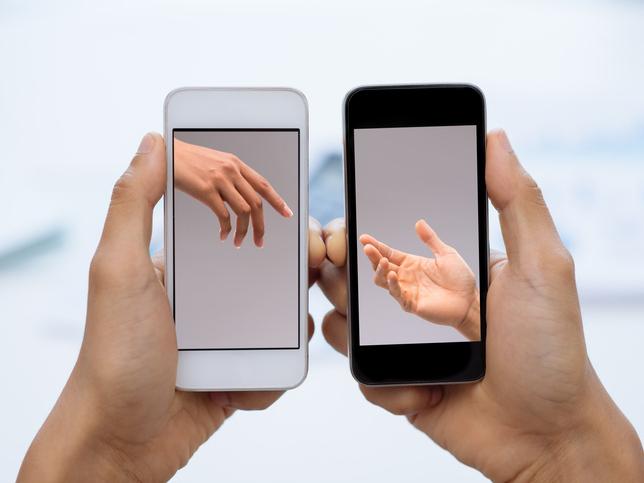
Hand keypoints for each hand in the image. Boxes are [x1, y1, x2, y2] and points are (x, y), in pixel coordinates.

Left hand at [17, 133, 321, 482]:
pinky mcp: (234, 376)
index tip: (294, 218)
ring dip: (289, 330)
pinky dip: (271, 376)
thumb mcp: (118, 269)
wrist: (120, 444)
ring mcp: (222, 340)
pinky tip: (245, 384)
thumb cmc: (114, 356)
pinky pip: (273, 368)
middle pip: (268, 273)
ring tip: (287, 334)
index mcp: (181, 268)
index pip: (233, 228)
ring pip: (280, 321)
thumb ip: (134, 202)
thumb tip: (152, 141)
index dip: (267, 218)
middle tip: (311, 276)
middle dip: (293, 276)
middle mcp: (205, 300)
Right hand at [174, 138, 292, 247]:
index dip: (277, 201)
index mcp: (235, 163)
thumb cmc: (185, 160)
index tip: (287, 213)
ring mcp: (219, 180)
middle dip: (261, 225)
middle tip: (260, 240)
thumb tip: (238, 194)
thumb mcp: (213, 162)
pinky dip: (226, 229)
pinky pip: (223, 215)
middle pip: (256, 203)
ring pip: (243, 211)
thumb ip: (228, 175)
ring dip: (244, 231)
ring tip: (239, 242)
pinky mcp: (205, 190)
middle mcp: (231, 170)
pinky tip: (223, 235)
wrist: (163, 153)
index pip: (263, 184)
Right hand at [320, 130, 642, 481]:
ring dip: (348, 323)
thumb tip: (496, 136)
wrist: (545, 435)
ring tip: (374, 332)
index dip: (356, 229)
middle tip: (338, 270)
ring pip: (341, 319)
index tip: (345, 230)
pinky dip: (382, 381)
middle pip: (349, 274)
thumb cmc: (551, 350)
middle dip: (334, 268)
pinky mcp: (396, 385)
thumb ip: (517, 201)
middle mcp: (418, 304)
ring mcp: (403, 345)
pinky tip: (422, 388)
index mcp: (444, 272)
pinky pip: (360, 374)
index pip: (386, 239)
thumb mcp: (544, 267)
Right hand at [360, 220, 479, 339]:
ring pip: (383, 280)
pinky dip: (392, 284)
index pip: (389, 253)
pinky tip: (393, 275)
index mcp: (412, 264)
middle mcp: (406, 276)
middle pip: (382, 265)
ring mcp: (407, 290)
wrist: (470, 300)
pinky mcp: (411, 303)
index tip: (364, 238)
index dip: (376, 246)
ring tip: (383, 261)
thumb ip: (430, 239)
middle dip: (373, 256)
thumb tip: (419, 223)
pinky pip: (396, 294)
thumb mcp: (446, 254)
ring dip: (380, 270)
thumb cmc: (460, 280)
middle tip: (368, 248)